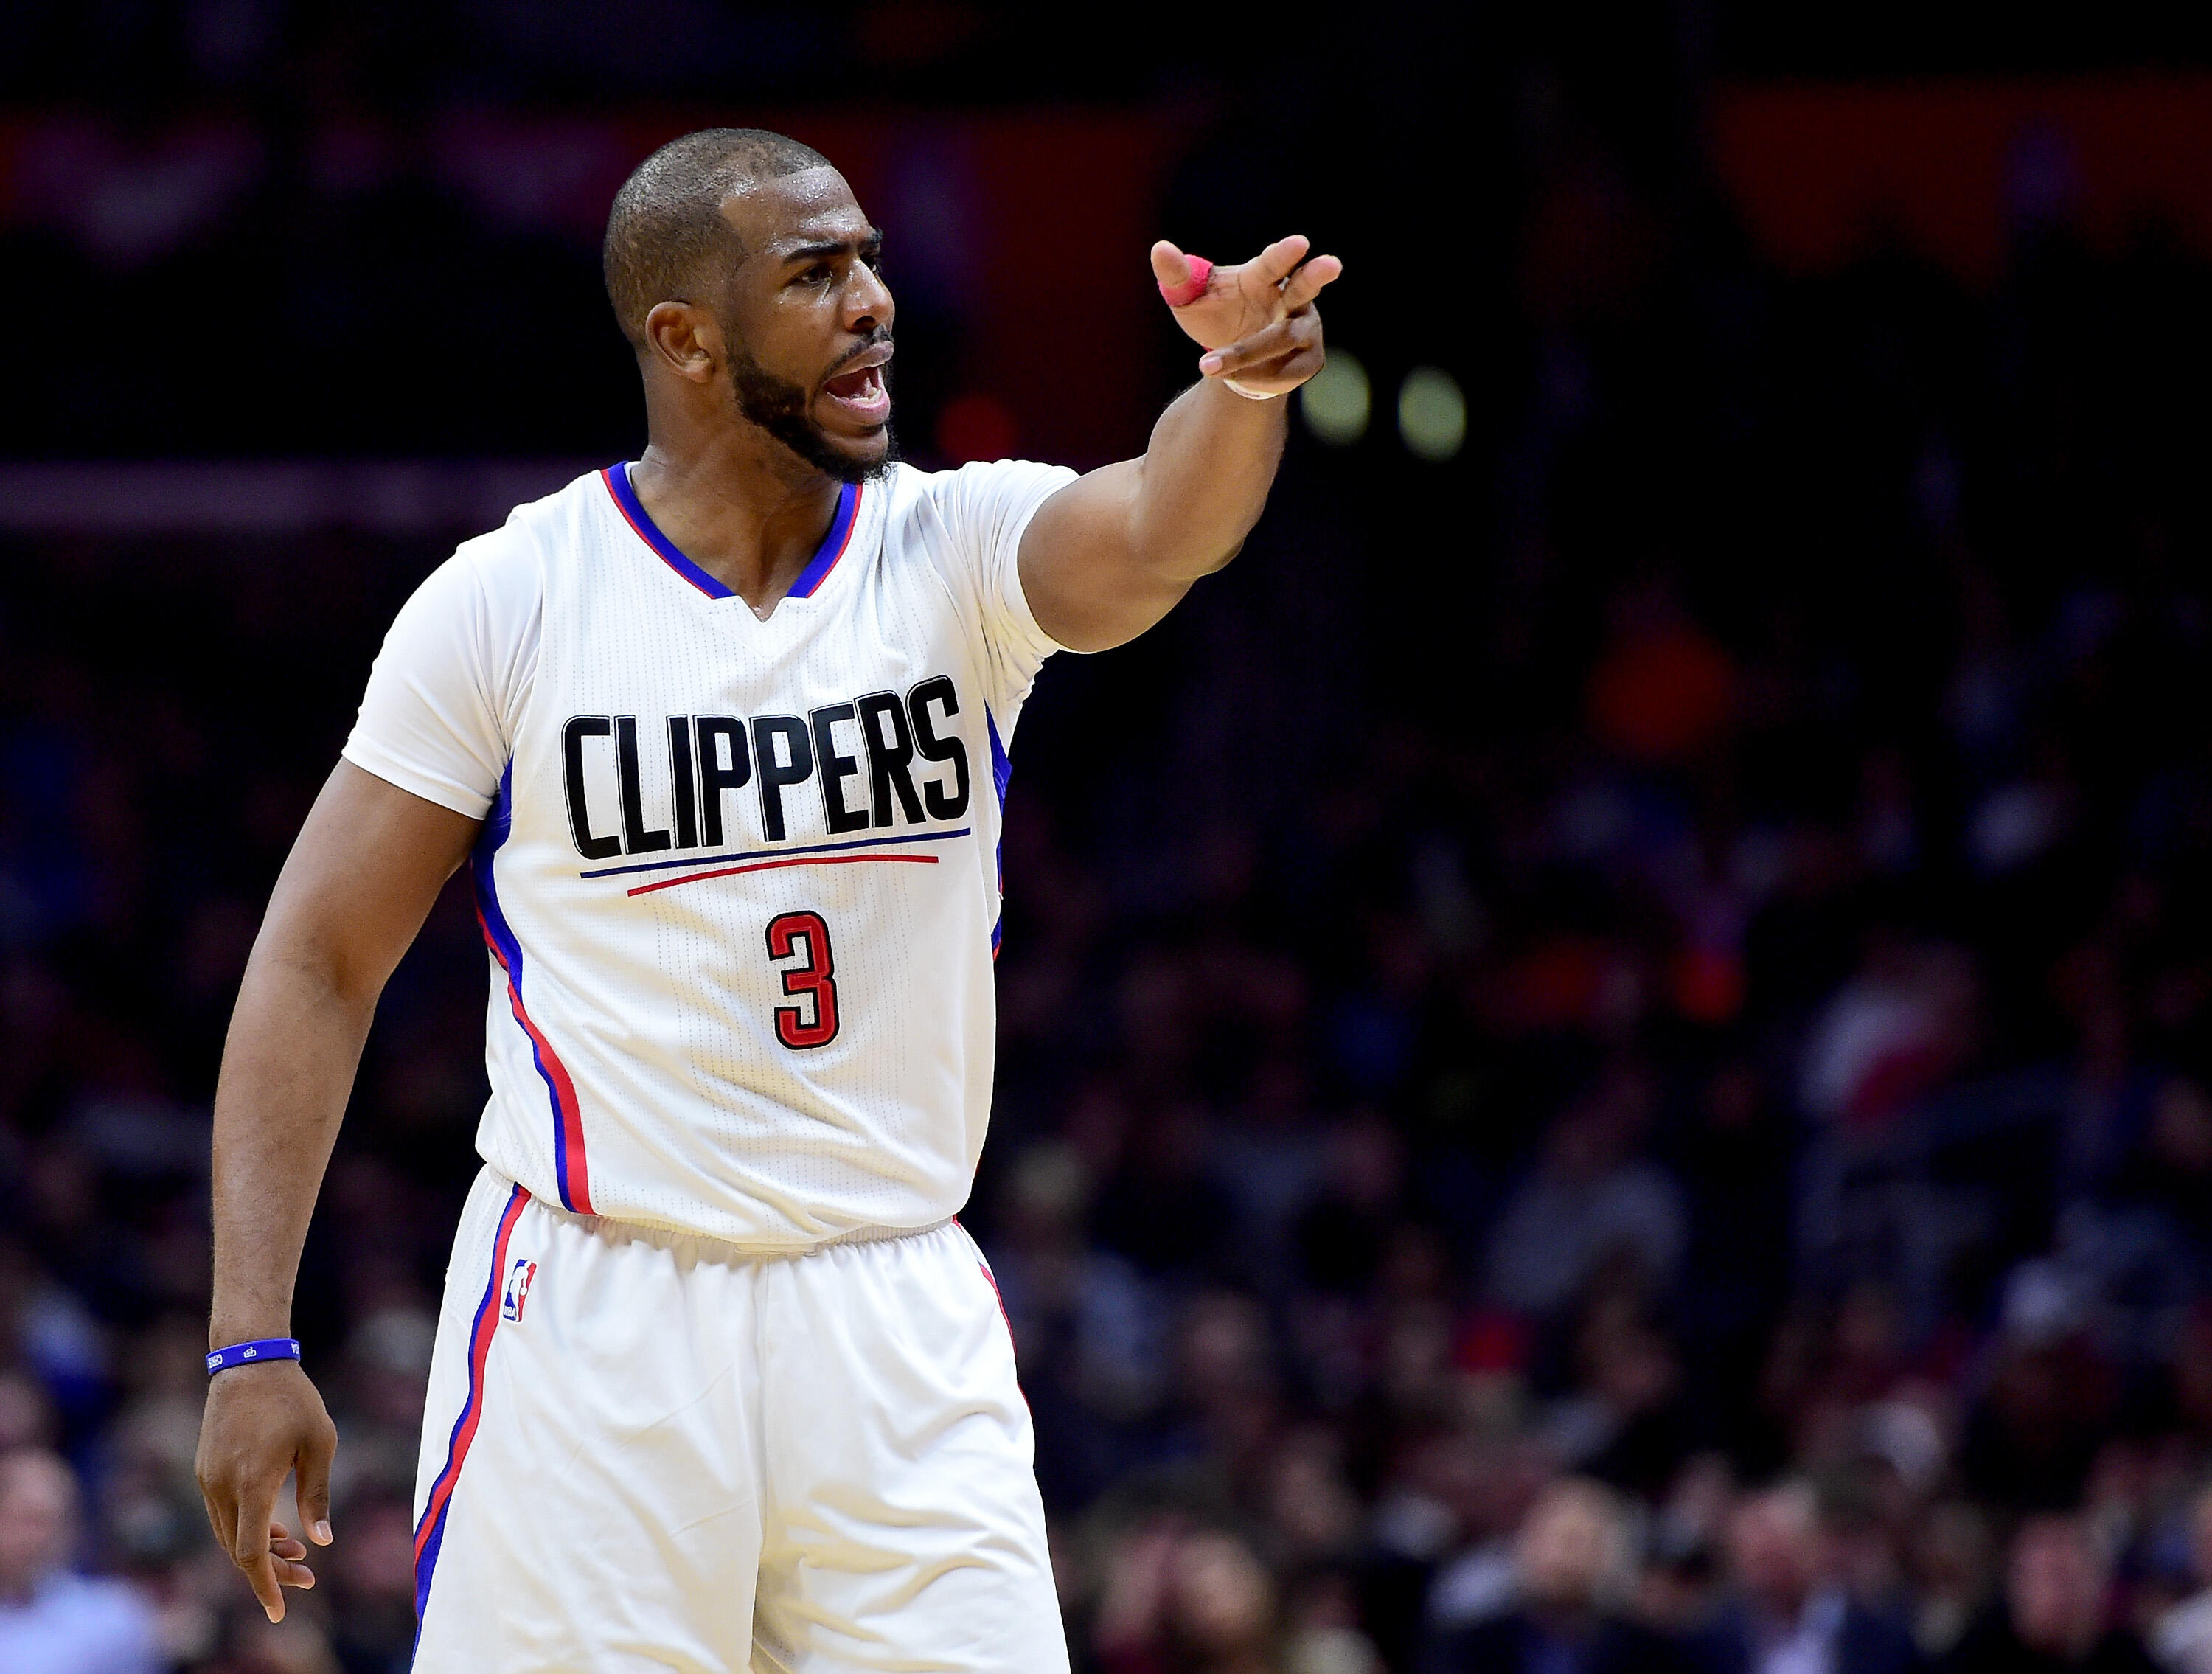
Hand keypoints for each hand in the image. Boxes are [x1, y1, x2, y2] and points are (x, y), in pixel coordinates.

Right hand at [195, 1359, 338, 1621]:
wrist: (248, 1362)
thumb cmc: (293, 1400)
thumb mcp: (320, 1443)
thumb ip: (318, 1494)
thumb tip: (323, 1541)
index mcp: (251, 1485)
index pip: (252, 1554)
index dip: (266, 1585)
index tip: (279, 1612)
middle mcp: (221, 1488)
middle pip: (239, 1551)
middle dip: (271, 1571)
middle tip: (307, 1576)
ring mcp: (207, 1480)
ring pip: (228, 1535)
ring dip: (259, 1550)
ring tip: (296, 1550)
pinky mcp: (204, 1471)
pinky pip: (222, 1514)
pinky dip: (246, 1528)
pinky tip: (276, 1526)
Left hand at [1151, 234, 1343, 397]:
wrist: (1231, 360)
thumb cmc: (1214, 316)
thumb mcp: (1190, 298)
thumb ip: (1177, 276)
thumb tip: (1159, 249)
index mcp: (1263, 276)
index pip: (1276, 263)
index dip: (1286, 253)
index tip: (1300, 243)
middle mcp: (1291, 299)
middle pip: (1307, 286)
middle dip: (1318, 275)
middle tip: (1333, 263)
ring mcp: (1304, 329)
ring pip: (1284, 339)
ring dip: (1247, 353)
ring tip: (1206, 365)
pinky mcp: (1309, 360)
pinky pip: (1286, 371)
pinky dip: (1257, 377)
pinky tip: (1237, 381)